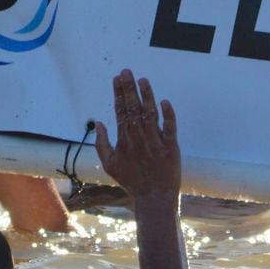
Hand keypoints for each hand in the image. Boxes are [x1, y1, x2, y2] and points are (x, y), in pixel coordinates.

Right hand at [95, 70, 180, 202]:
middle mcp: (139, 138)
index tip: (116, 79)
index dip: (118, 94)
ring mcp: (155, 142)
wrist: (153, 197)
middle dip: (129, 88)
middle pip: (133, 108)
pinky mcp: (170, 147)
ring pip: (150, 114)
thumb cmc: (131, 181)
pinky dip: (168, 114)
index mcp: (124, 140)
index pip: (120, 111)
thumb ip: (102, 143)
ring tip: (142, 80)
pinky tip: (164, 101)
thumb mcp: (109, 164)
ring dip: (146, 96)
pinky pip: (169, 127)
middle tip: (127, 72)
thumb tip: (99, 123)